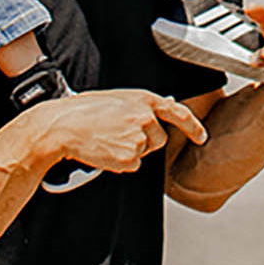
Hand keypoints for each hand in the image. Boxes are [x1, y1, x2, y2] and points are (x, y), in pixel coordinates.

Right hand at [36, 90, 206, 173]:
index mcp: (145, 100)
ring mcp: (139, 137)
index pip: (179, 112)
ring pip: (145, 152)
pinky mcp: (130, 157)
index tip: (201, 137)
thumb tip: (166, 106)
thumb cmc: (83, 111)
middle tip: (117, 134)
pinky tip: (104, 150)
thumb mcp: (118, 99)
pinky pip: (132, 165)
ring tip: (107, 139)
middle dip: (144, 141)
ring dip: (130, 151)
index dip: (193, 126)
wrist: (62, 126)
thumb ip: (142, 105)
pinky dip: (119, 163)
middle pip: (159, 139)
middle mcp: (147, 117)